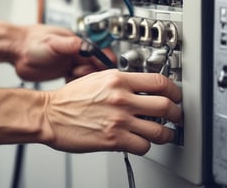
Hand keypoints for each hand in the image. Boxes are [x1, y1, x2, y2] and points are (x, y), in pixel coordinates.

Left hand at [12, 25, 114, 81]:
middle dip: (93, 73)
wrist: (14, 49)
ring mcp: (68, 63)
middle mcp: (74, 53)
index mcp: (75, 43)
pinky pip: (75, 80)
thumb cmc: (30, 42)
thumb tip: (87, 45)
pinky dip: (76, 85)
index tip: (107, 70)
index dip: (103, 61)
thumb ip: (70, 45)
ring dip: (84, 80)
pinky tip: (71, 87)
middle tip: (80, 74)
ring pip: (85, 74)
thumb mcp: (52, 43)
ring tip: (74, 80)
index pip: (97, 52)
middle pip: (94, 65)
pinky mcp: (61, 72)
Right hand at [41, 70, 181, 154]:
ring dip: (165, 134)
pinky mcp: (113, 139)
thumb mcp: (96, 78)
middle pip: (166, 106)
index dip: (174, 91)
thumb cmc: (69, 98)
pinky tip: (140, 143)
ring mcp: (118, 119)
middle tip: (176, 117)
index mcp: (118, 80)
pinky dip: (145, 146)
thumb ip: (120, 81)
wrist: (50, 114)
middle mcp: (121, 98)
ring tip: (162, 134)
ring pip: (159, 130)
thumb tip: (140, 88)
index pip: (159, 82)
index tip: (175, 96)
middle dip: (176, 114)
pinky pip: (143, 146)